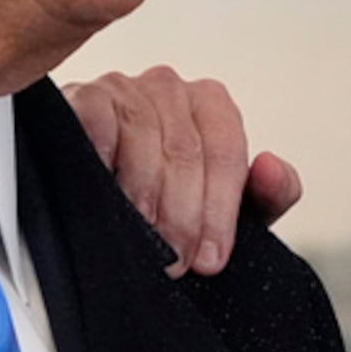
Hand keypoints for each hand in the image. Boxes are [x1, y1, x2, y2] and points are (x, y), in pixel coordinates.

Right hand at [63, 68, 303, 276]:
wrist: (98, 205)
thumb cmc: (168, 201)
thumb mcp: (224, 209)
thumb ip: (268, 194)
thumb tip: (270, 167)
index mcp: (210, 103)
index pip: (226, 152)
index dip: (220, 212)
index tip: (210, 259)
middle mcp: (169, 88)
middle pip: (185, 150)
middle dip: (183, 216)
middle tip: (176, 263)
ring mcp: (123, 88)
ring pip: (143, 137)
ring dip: (143, 196)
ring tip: (143, 238)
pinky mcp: (80, 96)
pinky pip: (97, 120)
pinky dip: (101, 155)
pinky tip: (104, 188)